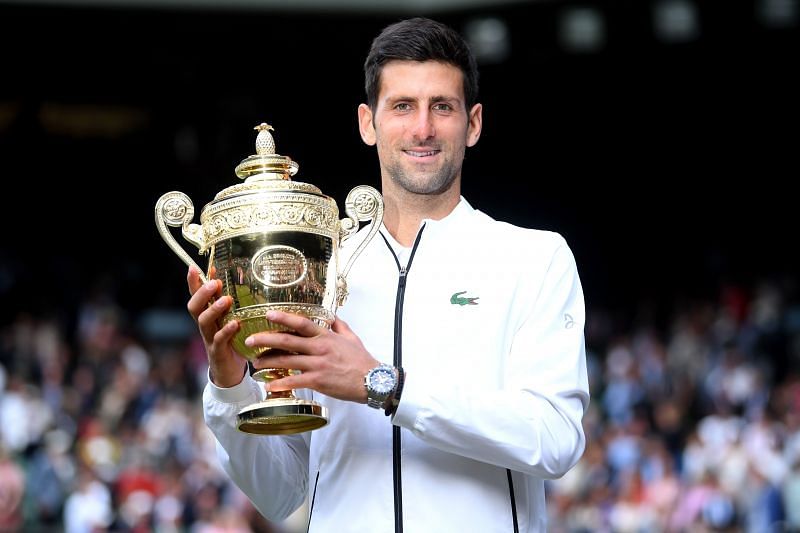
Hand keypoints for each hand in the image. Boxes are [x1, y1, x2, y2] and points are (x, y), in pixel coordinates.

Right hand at [186, 267, 246, 387]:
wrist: (230, 373)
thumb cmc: (232, 342)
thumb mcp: (231, 319)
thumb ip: (231, 304)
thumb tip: (239, 280)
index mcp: (207, 315)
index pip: (196, 296)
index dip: (193, 282)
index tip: (194, 267)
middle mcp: (205, 325)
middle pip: (194, 307)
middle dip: (202, 293)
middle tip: (214, 282)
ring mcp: (209, 339)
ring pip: (203, 322)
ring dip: (213, 309)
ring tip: (225, 300)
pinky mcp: (218, 352)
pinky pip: (219, 340)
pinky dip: (226, 331)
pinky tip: (235, 324)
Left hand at [246, 310, 378, 403]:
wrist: (372, 381)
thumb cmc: (362, 360)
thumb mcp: (352, 337)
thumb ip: (339, 325)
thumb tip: (331, 317)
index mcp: (326, 336)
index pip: (301, 323)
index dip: (284, 318)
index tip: (268, 314)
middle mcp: (319, 348)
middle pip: (287, 341)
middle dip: (265, 339)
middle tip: (250, 340)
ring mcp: (318, 365)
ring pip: (287, 361)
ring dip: (268, 362)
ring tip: (255, 363)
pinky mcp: (318, 381)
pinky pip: (295, 381)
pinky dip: (280, 383)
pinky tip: (270, 385)